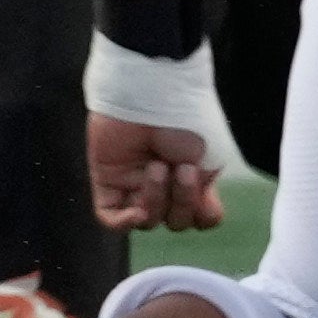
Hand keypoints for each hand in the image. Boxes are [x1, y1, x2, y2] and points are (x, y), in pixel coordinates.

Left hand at [91, 113, 221, 234]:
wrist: (153, 95)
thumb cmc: (189, 119)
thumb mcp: (211, 157)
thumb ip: (204, 192)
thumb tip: (193, 214)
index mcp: (193, 178)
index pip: (199, 216)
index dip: (202, 214)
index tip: (205, 191)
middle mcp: (165, 185)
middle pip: (174, 222)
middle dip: (181, 202)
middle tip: (181, 169)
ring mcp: (134, 185)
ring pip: (147, 221)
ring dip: (155, 199)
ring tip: (156, 166)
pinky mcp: (106, 182)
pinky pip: (110, 218)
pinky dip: (124, 222)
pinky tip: (135, 211)